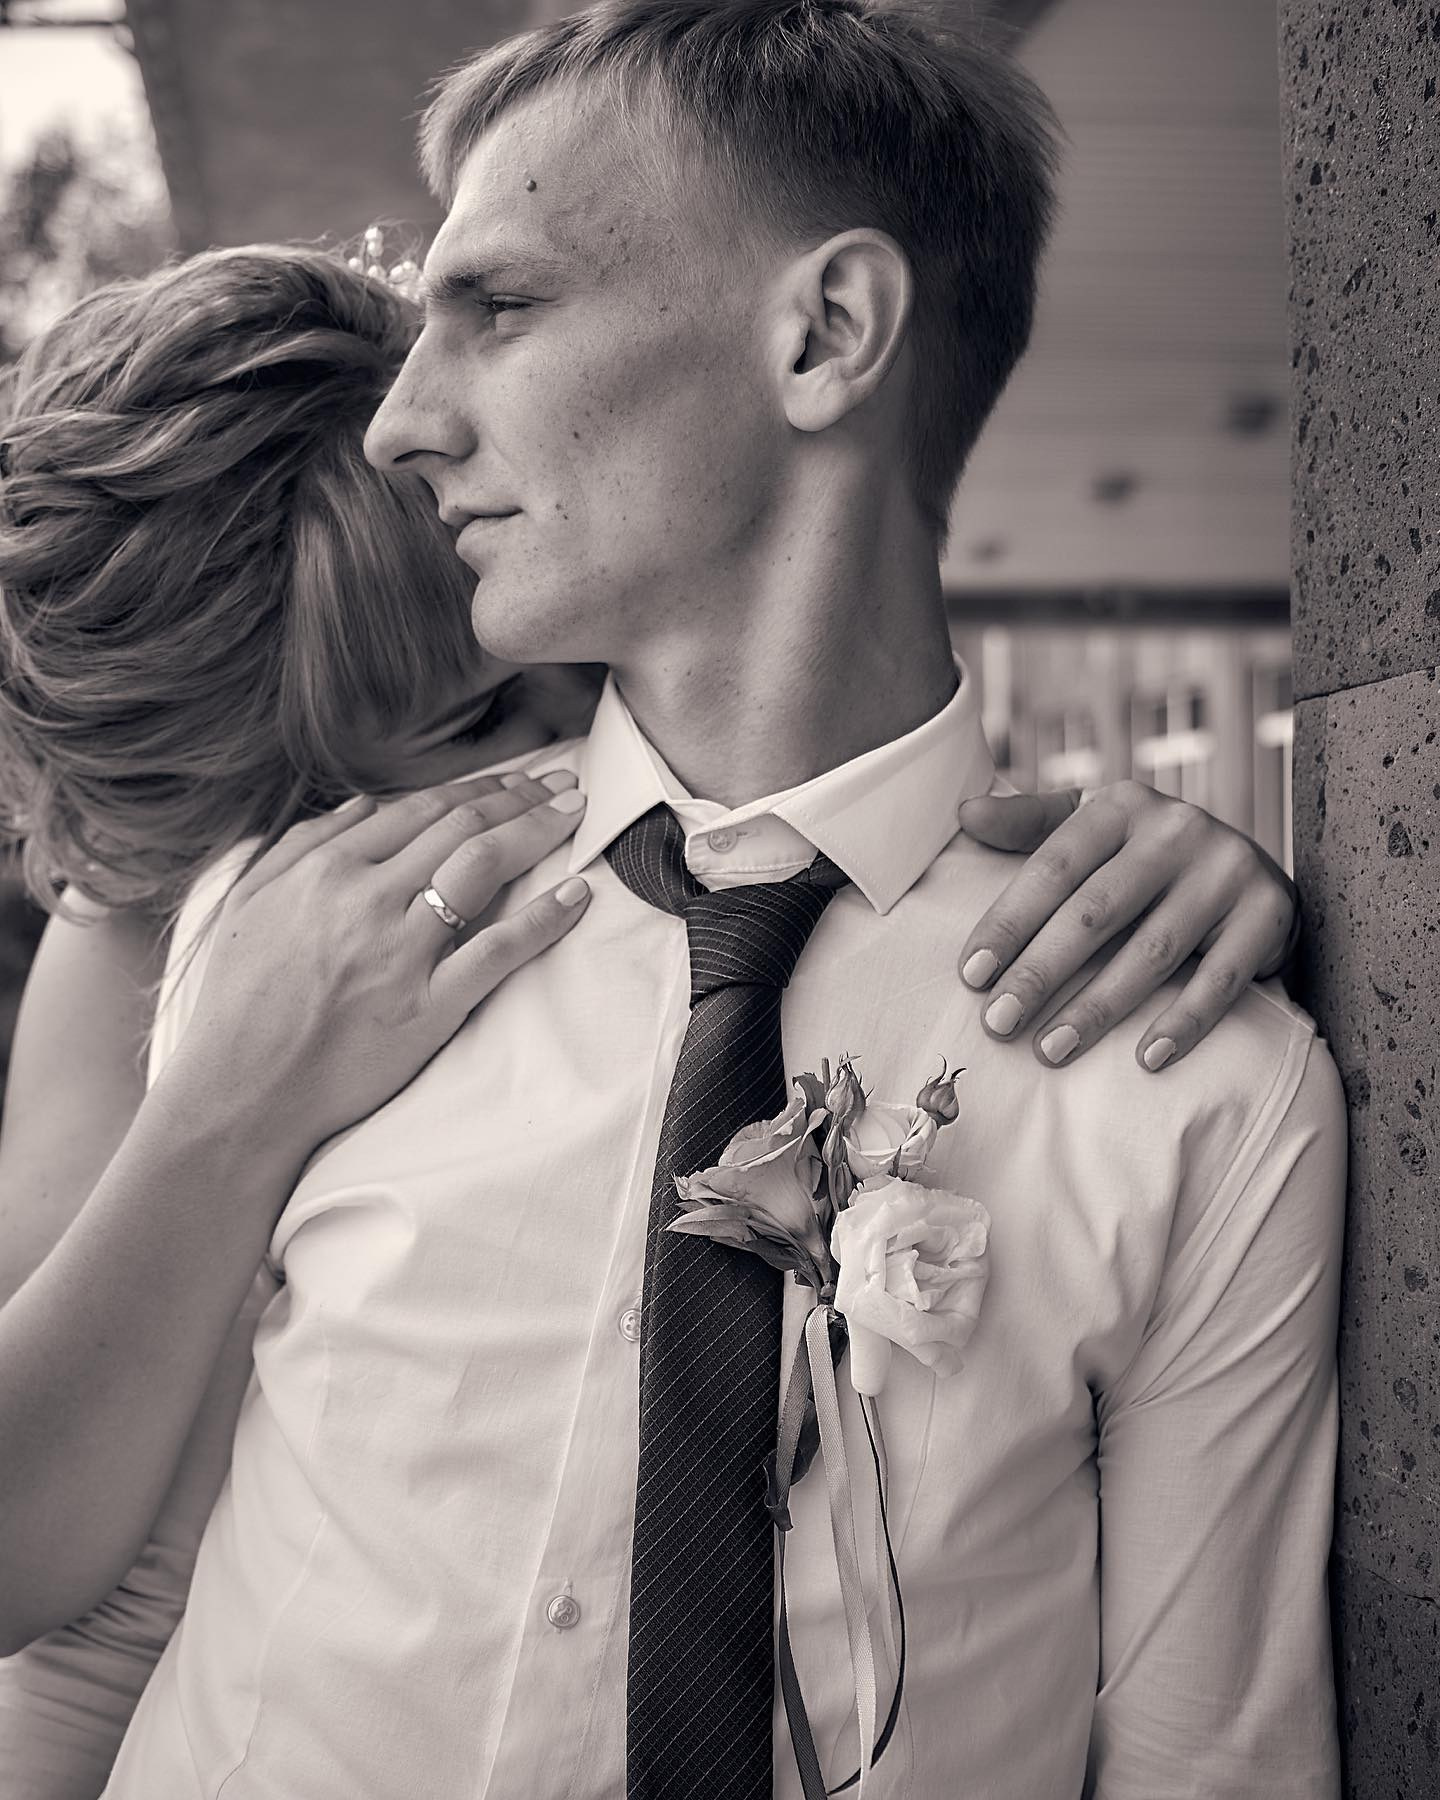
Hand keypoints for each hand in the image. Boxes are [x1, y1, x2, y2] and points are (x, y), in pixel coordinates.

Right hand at [169, 770, 590, 1154]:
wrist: (239, 1094)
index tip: (518, 782)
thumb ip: (302, 846)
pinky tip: (576, 895)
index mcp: (326, 870)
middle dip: (521, 798)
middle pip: (461, 826)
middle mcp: (367, 899)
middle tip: (564, 788)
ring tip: (576, 815)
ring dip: (538, 831)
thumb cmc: (240, 1004)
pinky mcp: (427, 1007)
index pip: (422, 809)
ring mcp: (400, 952)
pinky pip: (497, 951)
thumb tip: (364, 804)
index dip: (480, 789)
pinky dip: (542, 918)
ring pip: (482, 868)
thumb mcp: (248, 905)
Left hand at [955, 782, 1298, 1071]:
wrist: (1251, 868)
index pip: (1053, 868)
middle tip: (998, 1023)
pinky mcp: (1269, 911)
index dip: (1009, 923)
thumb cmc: (1143, 856)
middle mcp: (1177, 829)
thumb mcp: (1091, 826)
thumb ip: (1031, 824)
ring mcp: (1228, 869)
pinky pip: (1222, 979)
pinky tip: (1146, 1059)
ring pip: (1152, 952)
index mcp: (1121, 805)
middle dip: (1040, 973)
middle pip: (1095, 912)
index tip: (970, 976)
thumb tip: (965, 815)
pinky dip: (1183, 1022)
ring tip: (1051, 1050)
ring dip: (1097, 1008)